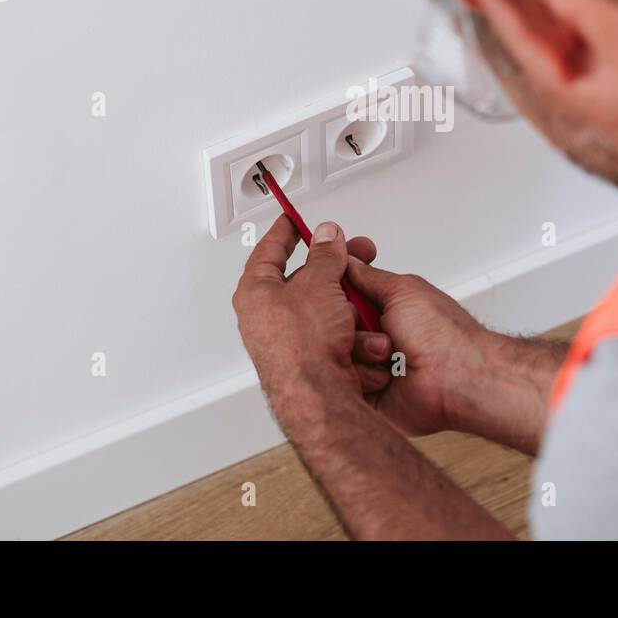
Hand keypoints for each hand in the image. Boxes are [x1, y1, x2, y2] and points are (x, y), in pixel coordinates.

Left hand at [231, 216, 376, 425]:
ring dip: (350, 311)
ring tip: (359, 317)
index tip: (293, 220)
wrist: (319, 398)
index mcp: (256, 293)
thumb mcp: (320, 284)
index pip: (268, 252)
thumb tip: (327, 237)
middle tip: (354, 260)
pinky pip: (337, 336)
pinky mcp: (312, 361)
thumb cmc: (304, 347)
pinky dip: (353, 336)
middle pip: (307, 282)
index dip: (284, 232)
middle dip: (337, 275)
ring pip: (328, 310)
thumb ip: (326, 255)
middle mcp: (268, 318)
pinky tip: (361, 342)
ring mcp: (290, 341)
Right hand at [344, 260, 495, 437]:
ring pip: (336, 353)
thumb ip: (368, 277)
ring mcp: (372, 363)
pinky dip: (360, 376)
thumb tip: (348, 262)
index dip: (335, 293)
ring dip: (360, 350)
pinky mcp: (369, 391)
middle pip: (335, 324)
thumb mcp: (402, 289)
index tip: (331, 288)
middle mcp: (377, 334)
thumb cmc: (441, 333)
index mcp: (386, 307)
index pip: (345, 296)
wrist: (456, 376)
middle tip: (367, 322)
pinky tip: (384, 374)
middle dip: (348, 322)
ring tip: (387, 353)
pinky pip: (344, 381)